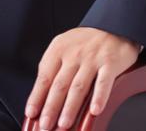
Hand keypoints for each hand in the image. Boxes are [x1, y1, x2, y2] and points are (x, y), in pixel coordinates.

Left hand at [24, 27, 140, 129]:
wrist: (114, 25)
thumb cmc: (87, 41)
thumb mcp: (65, 47)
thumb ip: (55, 68)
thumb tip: (43, 96)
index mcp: (58, 50)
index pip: (44, 77)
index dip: (36, 96)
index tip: (31, 113)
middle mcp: (74, 54)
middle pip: (59, 85)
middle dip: (50, 107)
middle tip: (45, 125)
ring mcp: (92, 59)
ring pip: (78, 87)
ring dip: (70, 107)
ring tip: (64, 123)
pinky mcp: (110, 63)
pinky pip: (104, 82)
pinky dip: (99, 97)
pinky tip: (95, 111)